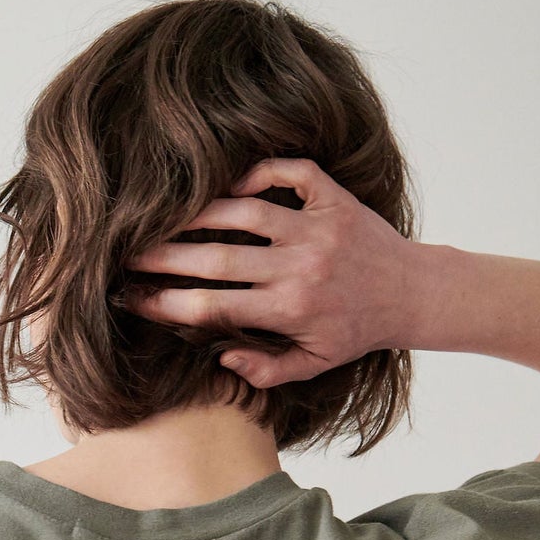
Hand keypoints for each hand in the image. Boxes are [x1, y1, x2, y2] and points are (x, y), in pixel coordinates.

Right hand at [119, 157, 420, 388]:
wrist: (412, 293)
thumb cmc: (355, 331)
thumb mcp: (313, 364)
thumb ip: (266, 369)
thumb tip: (220, 356)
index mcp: (288, 311)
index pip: (212, 307)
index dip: (165, 304)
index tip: (133, 300)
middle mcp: (299, 268)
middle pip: (216, 259)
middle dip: (164, 257)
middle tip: (127, 253)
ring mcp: (317, 229)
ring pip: (245, 211)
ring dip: (199, 212)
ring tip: (165, 216)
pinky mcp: (334, 199)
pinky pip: (292, 172)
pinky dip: (260, 170)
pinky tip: (232, 182)